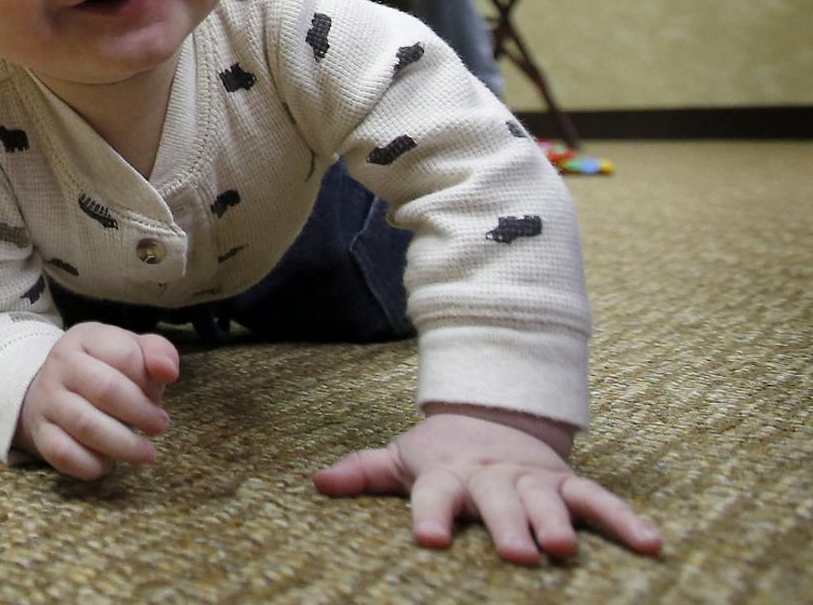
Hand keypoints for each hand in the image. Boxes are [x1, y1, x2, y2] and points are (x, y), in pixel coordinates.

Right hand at [14, 323, 178, 479]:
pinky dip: (92, 465)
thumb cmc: (103, 370)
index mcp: (85, 338)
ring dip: (124, 445)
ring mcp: (47, 399)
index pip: (124, 354)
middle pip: (105, 389)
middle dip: (140, 413)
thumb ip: (157, 352)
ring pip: (85, 425)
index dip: (149, 379)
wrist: (50, 388)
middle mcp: (61, 365)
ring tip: (146, 453)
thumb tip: (168, 371)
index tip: (158, 395)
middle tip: (159, 426)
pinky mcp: (41, 433)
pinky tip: (109, 463)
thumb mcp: (130, 350)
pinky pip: (64, 454)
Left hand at [314, 405, 661, 563]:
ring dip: (559, 523)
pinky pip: (599, 500)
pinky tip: (652, 546)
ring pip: (549, 501)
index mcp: (447, 474)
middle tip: (517, 553)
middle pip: (498, 502)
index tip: (429, 540)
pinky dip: (625, 520)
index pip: (434, 495)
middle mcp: (492, 477)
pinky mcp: (567, 482)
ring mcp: (532, 479)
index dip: (431, 516)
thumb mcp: (401, 459)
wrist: (491, 416)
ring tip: (566, 549)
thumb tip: (316, 482)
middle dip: (508, 526)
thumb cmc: (441, 454)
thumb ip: (363, 472)